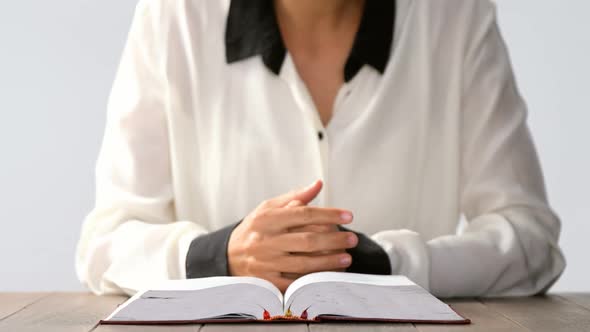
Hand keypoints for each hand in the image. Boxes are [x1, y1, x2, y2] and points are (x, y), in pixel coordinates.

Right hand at [227, 180, 357, 291]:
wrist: (227, 256)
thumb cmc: (254, 229)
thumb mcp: (268, 208)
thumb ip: (295, 197)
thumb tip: (318, 184)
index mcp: (266, 219)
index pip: (303, 214)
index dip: (329, 214)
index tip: (348, 216)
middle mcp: (265, 241)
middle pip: (307, 240)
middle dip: (334, 239)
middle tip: (352, 238)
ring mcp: (266, 263)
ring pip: (304, 263)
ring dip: (329, 261)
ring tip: (347, 257)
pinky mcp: (268, 282)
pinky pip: (295, 282)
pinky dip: (314, 279)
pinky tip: (330, 274)